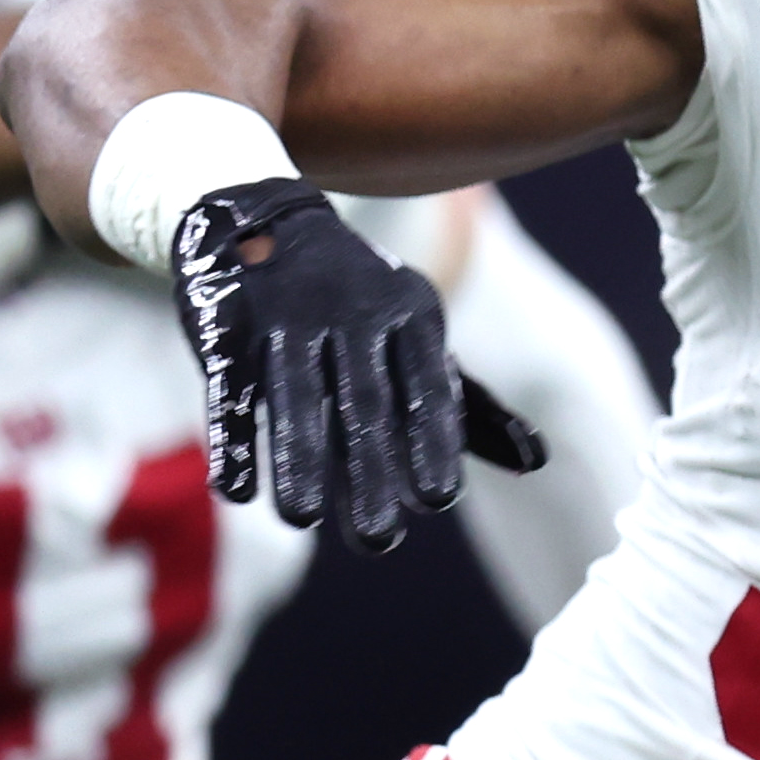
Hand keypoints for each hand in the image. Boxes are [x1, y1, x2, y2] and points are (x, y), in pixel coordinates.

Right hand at [168, 179, 544, 551]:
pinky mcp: (225, 327)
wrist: (261, 217)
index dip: (431, 442)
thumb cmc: (359, 302)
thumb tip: (534, 461)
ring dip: (297, 459)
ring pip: (295, 397)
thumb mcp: (418, 334)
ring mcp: (285, 318)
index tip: (438, 501)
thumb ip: (468, 401)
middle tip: (377, 541)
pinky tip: (236, 491)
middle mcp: (351, 313)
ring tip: (302, 520)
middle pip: (363, 402)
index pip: (427, 386)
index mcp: (410, 315)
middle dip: (369, 470)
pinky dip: (234, 438)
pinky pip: (230, 389)